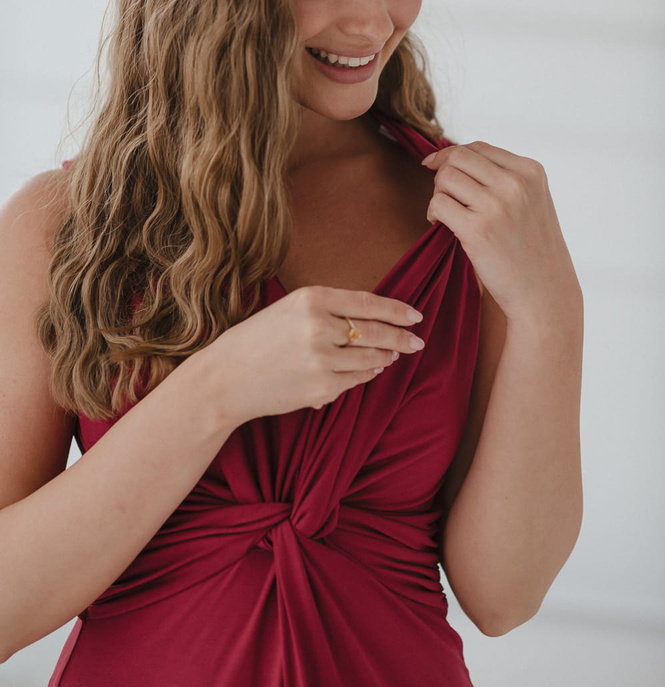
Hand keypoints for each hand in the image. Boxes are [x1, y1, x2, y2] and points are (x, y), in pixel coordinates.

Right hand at [196, 286, 424, 425]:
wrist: (225, 378)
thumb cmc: (256, 340)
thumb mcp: (289, 309)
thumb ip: (328, 309)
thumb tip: (373, 316)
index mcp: (310, 298)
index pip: (367, 302)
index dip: (396, 310)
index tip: (415, 315)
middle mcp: (318, 326)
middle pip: (375, 331)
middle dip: (401, 337)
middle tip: (417, 340)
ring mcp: (321, 359)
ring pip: (370, 357)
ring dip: (385, 356)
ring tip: (393, 355)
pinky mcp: (322, 388)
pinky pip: (356, 380)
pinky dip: (367, 374)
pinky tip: (371, 369)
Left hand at [421, 142, 580, 320]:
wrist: (544, 292)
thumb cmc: (532, 250)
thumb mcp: (531, 202)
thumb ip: (503, 178)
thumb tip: (451, 159)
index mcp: (531, 171)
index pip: (478, 147)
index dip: (451, 155)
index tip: (435, 166)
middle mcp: (515, 183)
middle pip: (457, 157)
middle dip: (442, 174)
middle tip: (445, 198)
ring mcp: (497, 205)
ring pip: (445, 178)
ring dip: (437, 195)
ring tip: (446, 214)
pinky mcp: (477, 229)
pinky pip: (438, 204)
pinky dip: (433, 214)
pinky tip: (442, 226)